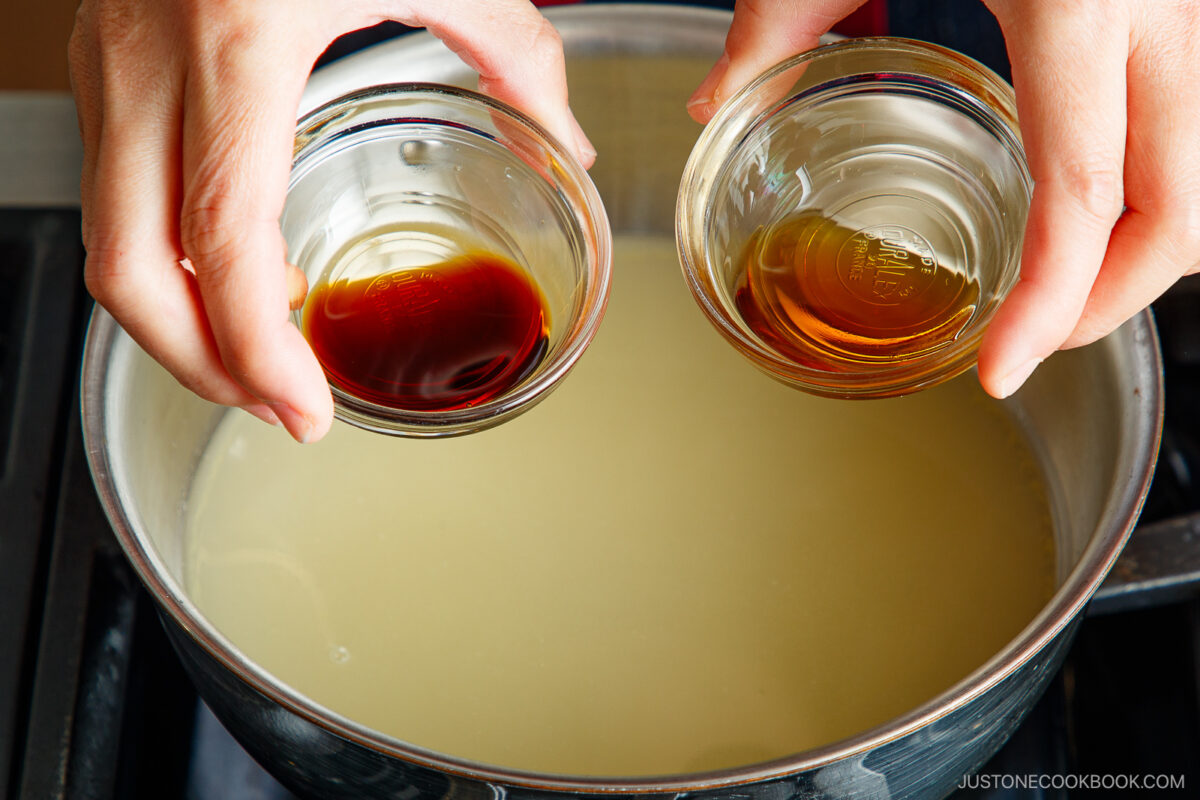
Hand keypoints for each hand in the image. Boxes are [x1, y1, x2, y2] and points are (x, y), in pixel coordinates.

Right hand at [70, 0, 593, 442]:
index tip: (305, 411)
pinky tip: (236, 276)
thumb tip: (567, 135)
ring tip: (263, 363)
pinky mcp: (102, 59)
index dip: (256, 350)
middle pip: (130, 270)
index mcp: (236, 43)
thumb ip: (510, 51)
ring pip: (108, 242)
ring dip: (178, 323)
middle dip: (201, 367)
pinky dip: (166, 259)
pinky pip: (115, 193)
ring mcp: (107, 62)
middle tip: (280, 409)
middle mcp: (146, 63)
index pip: (222, 242)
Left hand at [688, 0, 1199, 397]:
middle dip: (1115, 300)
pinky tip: (1089, 199)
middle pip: (1188, 210)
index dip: (1054, 304)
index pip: (1088, 191)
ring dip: (1145, 252)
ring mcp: (1198, 5)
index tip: (1002, 372)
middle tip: (1032, 341)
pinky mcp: (1194, 6)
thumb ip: (776, 19)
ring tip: (1057, 287)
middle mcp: (1166, 6)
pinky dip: (1158, 186)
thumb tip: (711, 102)